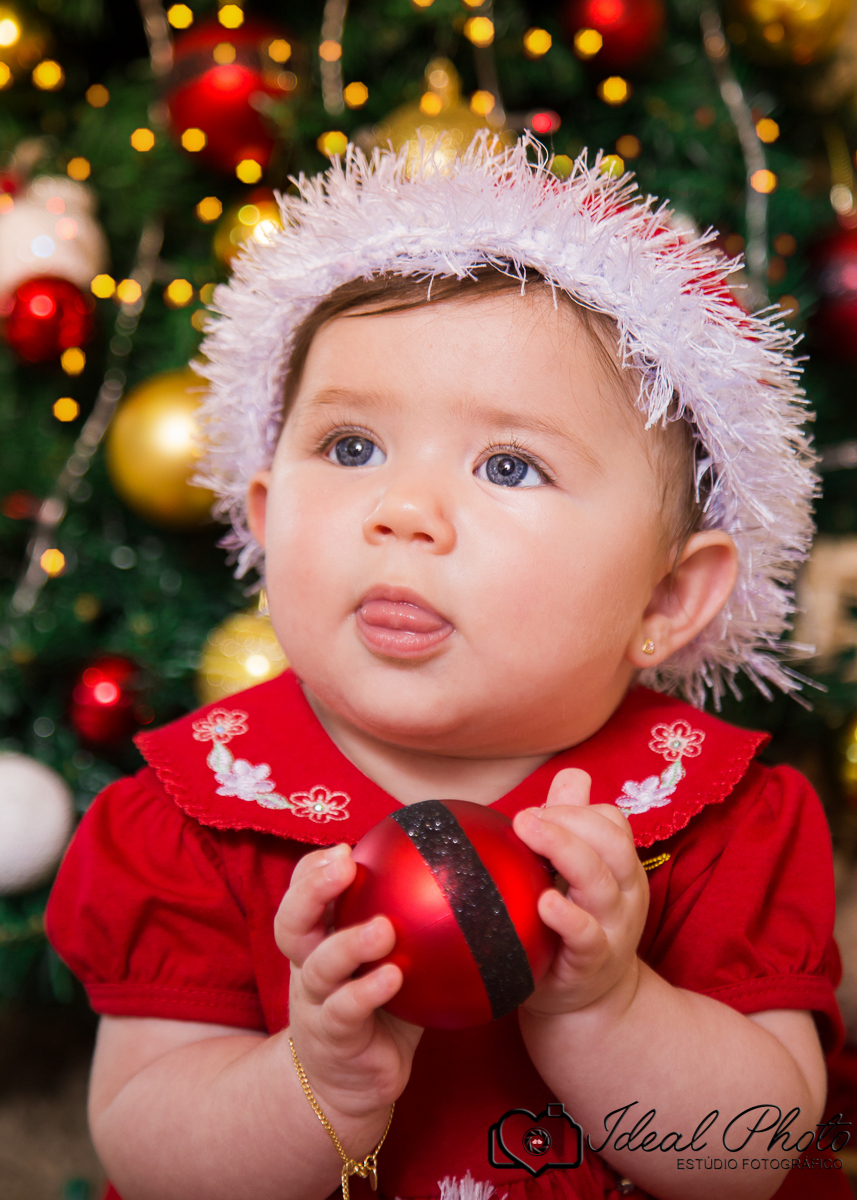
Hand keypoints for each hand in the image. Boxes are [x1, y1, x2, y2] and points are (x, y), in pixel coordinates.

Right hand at [274, 843, 422, 1127]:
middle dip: (312, 889)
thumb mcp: (390, 962)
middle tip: (344, 863)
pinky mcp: (332, 1037)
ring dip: (349, 943)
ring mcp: (315, 1003)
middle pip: (291, 921)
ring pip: (319, 966)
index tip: (345, 848)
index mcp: (318, 940)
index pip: (302, 893)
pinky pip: (345, 1011)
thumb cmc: (378, 1010)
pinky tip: (394, 978)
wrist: (349, 1085)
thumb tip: (469, 878)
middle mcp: (308, 965)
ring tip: (382, 929)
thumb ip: (413, 926)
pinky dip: (367, 992)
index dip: (314, 869)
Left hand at [512, 768, 648, 1018]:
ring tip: (529, 833)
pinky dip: (567, 917)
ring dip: (564, 851)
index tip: (537, 811)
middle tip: (526, 817)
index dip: (574, 809)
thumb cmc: (576, 922)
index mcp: (619, 866)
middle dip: (570, 820)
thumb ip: (573, 823)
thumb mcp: (577, 871)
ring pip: (600, 881)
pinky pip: (586, 936)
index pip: (612, 821)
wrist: (586, 1000)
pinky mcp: (592, 962)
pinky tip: (543, 902)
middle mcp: (624, 893)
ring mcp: (612, 928)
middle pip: (611, 843)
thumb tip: (571, 775)